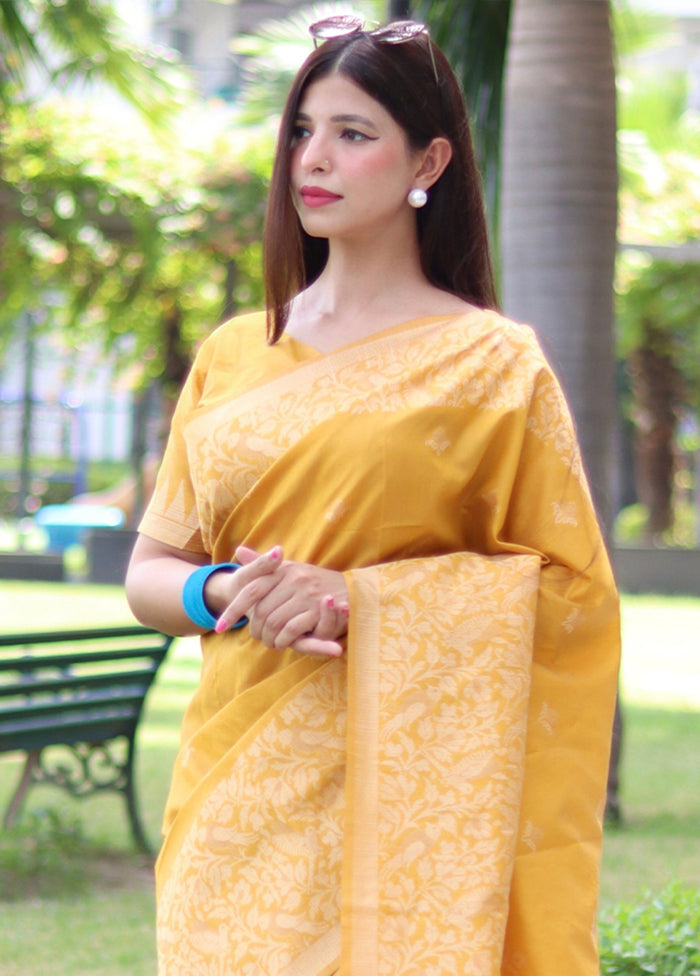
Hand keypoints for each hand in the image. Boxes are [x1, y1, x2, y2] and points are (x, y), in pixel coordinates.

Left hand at [213, 546, 348, 657]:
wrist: (352, 589)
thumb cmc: (316, 582)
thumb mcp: (290, 569)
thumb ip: (263, 565)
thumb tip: (239, 550)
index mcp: (283, 569)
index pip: (250, 589)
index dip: (233, 610)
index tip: (219, 627)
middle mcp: (293, 578)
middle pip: (260, 611)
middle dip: (256, 630)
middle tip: (259, 638)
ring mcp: (306, 593)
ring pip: (274, 622)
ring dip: (270, 638)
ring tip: (271, 642)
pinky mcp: (318, 609)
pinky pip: (291, 629)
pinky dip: (284, 640)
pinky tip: (284, 643)